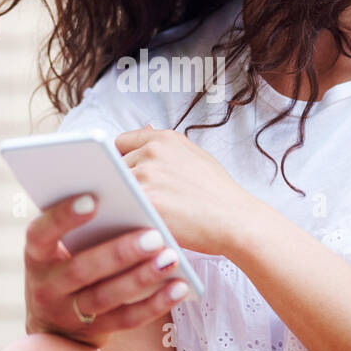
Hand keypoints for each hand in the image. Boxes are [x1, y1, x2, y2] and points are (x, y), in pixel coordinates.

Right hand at [22, 193, 192, 348]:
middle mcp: (46, 285)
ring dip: (141, 277)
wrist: (58, 324)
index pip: (41, 233)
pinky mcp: (96, 331)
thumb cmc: (69, 261)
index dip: (63, 217)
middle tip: (153, 233)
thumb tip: (118, 185)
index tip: (95, 198)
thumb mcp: (61, 244)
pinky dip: (155, 304)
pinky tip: (179, 286)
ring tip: (171, 257)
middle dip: (118, 251)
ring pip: (106, 296)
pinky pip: (127, 319)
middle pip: (81, 269)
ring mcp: (69, 312)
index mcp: (36, 253)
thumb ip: (80, 223)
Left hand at [112, 125, 253, 255]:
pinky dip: (124, 215)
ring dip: (123, 200)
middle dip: (124, 183)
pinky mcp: (145, 201)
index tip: (130, 176)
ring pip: (114, 188)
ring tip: (145, 212)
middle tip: (145, 200)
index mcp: (164, 139)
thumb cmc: (219, 194)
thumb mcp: (196, 156)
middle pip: (115, 167)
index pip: (121, 143)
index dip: (124, 161)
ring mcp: (147, 175)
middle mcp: (153, 152)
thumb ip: (166, 145)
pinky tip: (139, 223)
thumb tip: (144, 128)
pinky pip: (118, 206)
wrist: (236, 220)